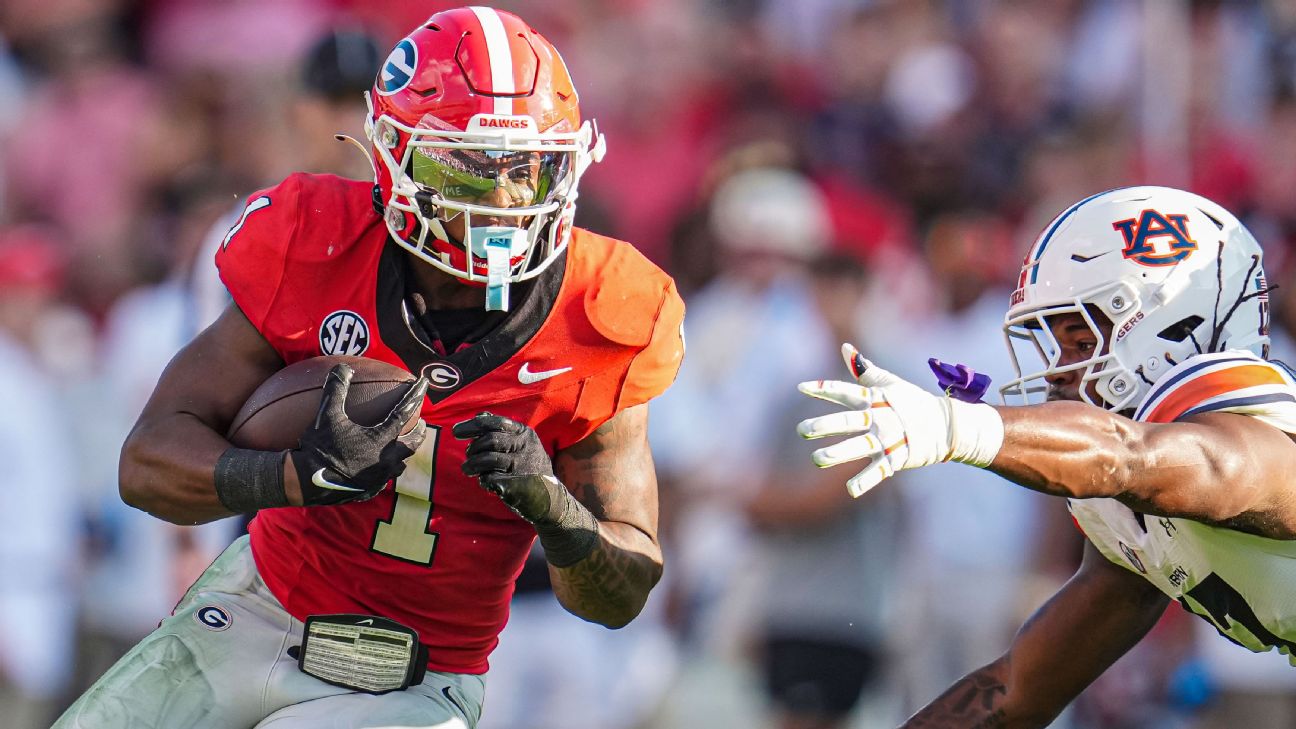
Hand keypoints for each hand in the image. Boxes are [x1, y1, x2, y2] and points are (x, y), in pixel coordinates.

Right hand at [292, 364, 428, 505]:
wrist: (306, 483)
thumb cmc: (319, 447)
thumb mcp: (326, 415)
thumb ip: (336, 389)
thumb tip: (343, 367)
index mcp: (381, 440)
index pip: (404, 413)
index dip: (415, 396)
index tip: (424, 384)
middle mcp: (386, 460)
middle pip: (412, 444)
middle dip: (418, 432)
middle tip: (420, 424)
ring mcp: (379, 478)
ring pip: (400, 465)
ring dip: (403, 453)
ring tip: (401, 445)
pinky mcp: (369, 491)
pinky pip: (384, 480)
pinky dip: (385, 470)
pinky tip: (379, 467)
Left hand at [452, 413, 561, 523]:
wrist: (551, 499)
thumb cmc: (529, 469)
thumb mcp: (522, 445)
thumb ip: (501, 432)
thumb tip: (479, 415)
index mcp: (525, 434)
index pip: (495, 422)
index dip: (472, 425)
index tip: (456, 431)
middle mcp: (525, 447)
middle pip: (490, 440)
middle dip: (473, 448)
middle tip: (467, 456)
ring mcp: (522, 466)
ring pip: (487, 459)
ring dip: (472, 464)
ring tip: (467, 470)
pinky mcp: (516, 485)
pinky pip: (490, 478)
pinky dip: (483, 479)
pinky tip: (485, 481)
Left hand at [796, 344, 1003, 496]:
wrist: (945, 425)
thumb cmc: (912, 402)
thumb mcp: (889, 383)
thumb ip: (864, 369)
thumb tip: (845, 347)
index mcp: (875, 399)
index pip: (846, 391)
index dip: (824, 388)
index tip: (801, 387)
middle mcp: (879, 418)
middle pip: (849, 421)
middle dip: (825, 425)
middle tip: (801, 430)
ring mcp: (888, 439)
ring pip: (860, 446)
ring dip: (838, 454)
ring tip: (817, 459)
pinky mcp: (897, 459)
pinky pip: (879, 471)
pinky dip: (866, 481)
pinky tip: (850, 489)